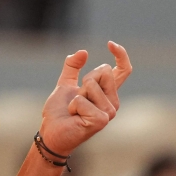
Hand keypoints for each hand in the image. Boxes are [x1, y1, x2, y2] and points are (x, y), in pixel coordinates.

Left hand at [38, 41, 131, 155]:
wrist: (52, 132)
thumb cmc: (60, 111)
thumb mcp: (65, 84)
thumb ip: (72, 67)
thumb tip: (83, 52)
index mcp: (107, 93)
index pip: (123, 72)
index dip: (121, 55)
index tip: (110, 43)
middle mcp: (112, 103)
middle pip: (103, 71)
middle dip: (84, 79)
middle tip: (76, 98)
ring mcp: (109, 113)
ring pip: (91, 84)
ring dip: (77, 94)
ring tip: (75, 109)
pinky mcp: (101, 120)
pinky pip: (82, 99)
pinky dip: (73, 105)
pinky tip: (75, 117)